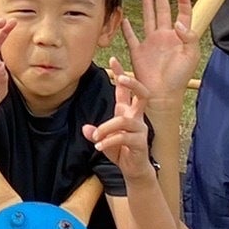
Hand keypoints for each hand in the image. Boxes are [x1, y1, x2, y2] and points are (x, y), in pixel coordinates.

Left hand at [84, 61, 155, 177]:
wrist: (134, 170)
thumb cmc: (121, 151)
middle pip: (142, 93)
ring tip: (95, 137)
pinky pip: (123, 137)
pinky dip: (109, 141)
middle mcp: (136, 117)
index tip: (113, 59)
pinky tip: (99, 146)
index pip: (126, 90)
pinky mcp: (140, 142)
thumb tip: (85, 129)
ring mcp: (140, 129)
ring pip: (124, 120)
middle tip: (121, 78)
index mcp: (127, 112)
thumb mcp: (104, 139)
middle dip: (132, 83)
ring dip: (106, 127)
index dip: (120, 73)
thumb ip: (96, 132)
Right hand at [121, 0, 198, 97]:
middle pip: (163, 11)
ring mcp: (150, 44)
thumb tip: (178, 21)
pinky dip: (127, 28)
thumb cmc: (179, 77)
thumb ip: (189, 37)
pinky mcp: (138, 52)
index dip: (182, 1)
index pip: (182, 14)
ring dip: (147, 5)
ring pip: (148, 18)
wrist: (162, 95)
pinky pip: (131, 37)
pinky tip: (125, 18)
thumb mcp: (190, 56)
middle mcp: (164, 37)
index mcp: (178, 37)